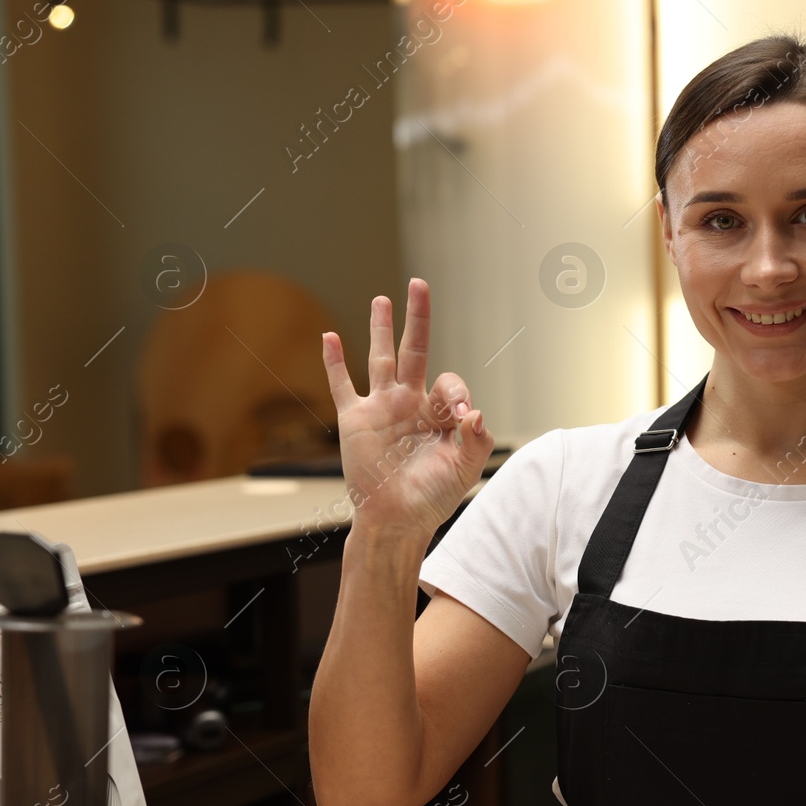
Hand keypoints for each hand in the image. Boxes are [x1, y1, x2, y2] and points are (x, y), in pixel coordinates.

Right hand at [321, 278, 494, 537]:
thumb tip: (475, 413)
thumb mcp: (464, 469)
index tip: (463, 419)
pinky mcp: (355, 420)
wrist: (397, 519)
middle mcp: (409, 404)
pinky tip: (329, 337)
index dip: (458, 394)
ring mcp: (381, 408)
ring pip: (380, 358)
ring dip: (380, 328)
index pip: (449, 383)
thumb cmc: (432, 497)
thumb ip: (475, 441)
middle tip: (419, 285)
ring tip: (382, 299)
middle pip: (413, 350)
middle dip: (417, 319)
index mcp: (438, 414)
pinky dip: (333, 362)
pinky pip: (342, 385)